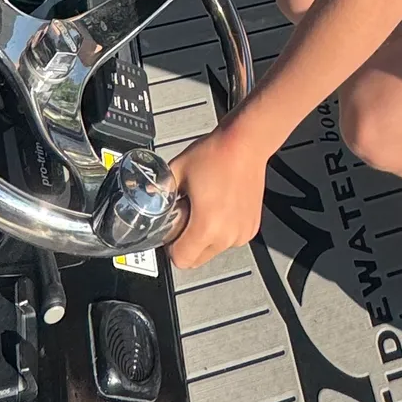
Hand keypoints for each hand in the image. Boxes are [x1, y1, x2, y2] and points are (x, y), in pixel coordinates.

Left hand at [167, 120, 270, 267]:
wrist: (246, 142)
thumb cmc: (217, 153)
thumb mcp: (178, 170)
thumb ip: (160, 190)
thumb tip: (149, 198)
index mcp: (208, 226)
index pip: (182, 259)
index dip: (171, 246)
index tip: (172, 229)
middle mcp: (228, 235)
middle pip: (198, 259)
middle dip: (187, 243)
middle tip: (186, 215)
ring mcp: (243, 232)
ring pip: (214, 249)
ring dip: (206, 236)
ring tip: (205, 206)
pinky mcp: (252, 226)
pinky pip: (230, 239)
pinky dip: (222, 229)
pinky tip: (219, 206)